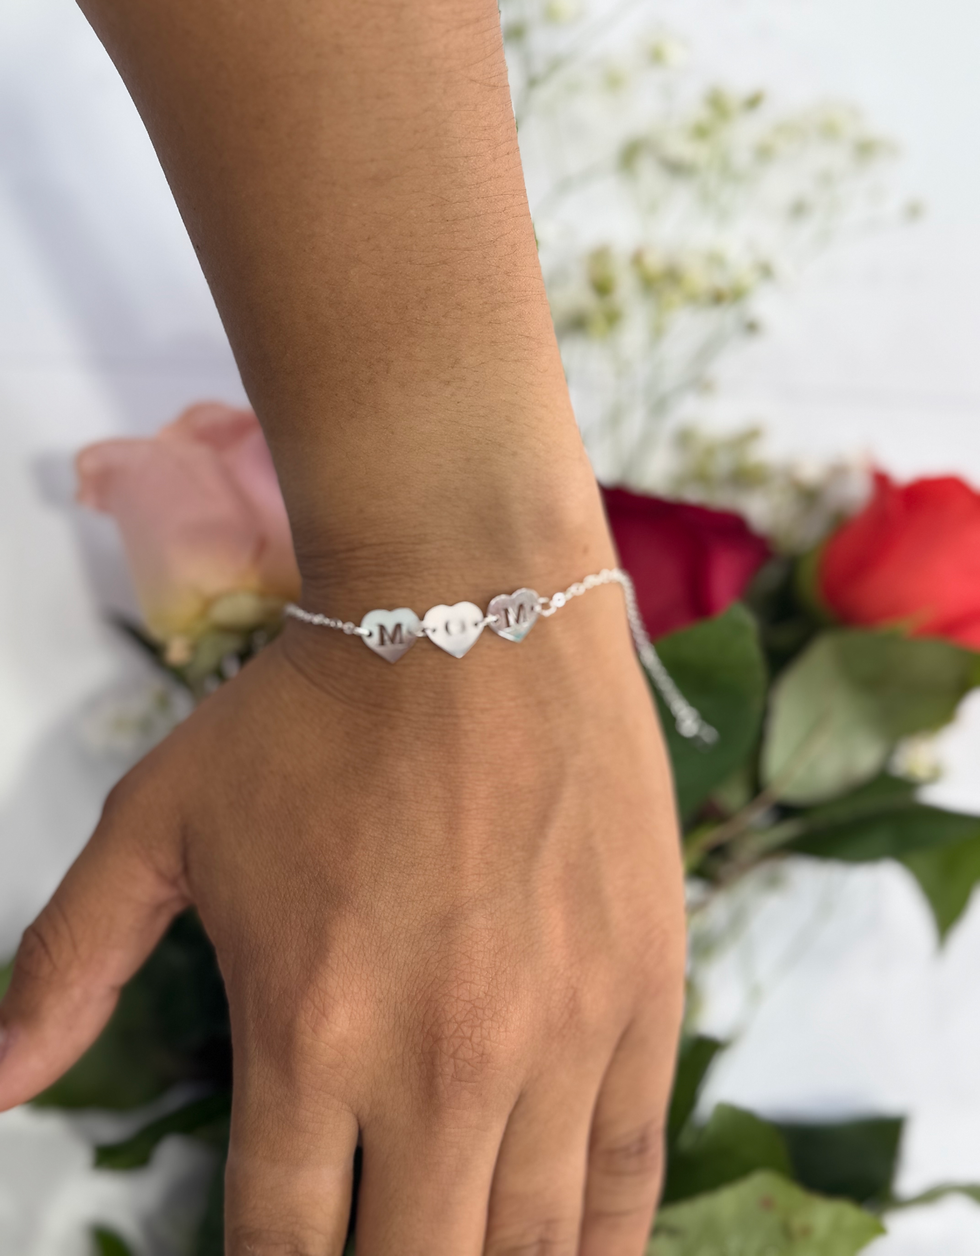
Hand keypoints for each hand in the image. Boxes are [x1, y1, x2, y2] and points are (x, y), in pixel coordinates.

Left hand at [0, 576, 683, 1254]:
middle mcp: (441, 1064)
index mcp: (307, 1034)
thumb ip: (66, 962)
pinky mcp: (640, 994)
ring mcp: (559, 1035)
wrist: (475, 607)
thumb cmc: (314, 710)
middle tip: (372, 1247)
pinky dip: (602, 1246)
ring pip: (530, 1248)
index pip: (283, 1251)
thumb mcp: (161, 824)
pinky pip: (629, 1172)